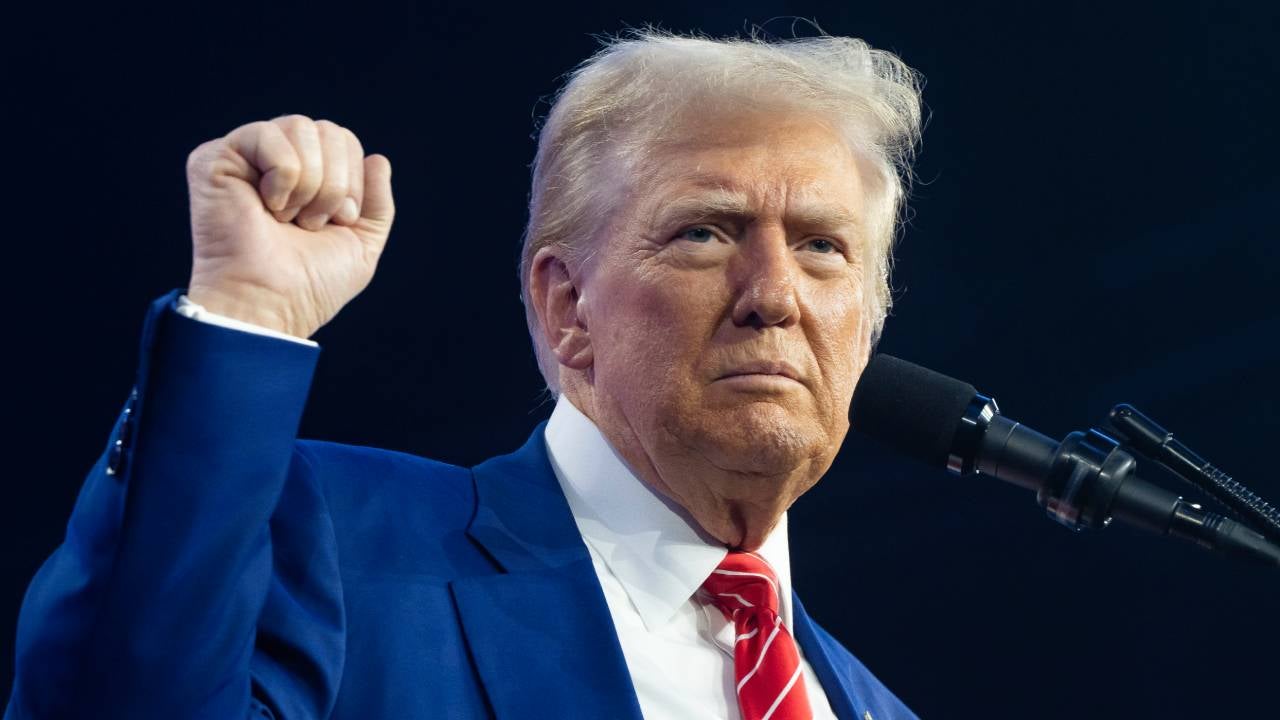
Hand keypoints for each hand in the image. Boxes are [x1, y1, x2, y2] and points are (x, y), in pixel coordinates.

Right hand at [185, 114, 394, 337]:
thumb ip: (378, 203)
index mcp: (308, 178)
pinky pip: (266, 133)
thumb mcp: (362, 244)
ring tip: (289, 218)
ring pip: (302, 126)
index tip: (338, 222)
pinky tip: (267, 207)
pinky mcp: (215, 158)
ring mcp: (245, 157)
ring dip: (311, 182)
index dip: (353, 181)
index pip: (346, 141)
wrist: (272, 303)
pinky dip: (283, 175)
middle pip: (330, 130)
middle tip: (313, 223)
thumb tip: (378, 158)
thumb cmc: (310, 284)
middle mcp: (276, 162)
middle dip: (336, 182)